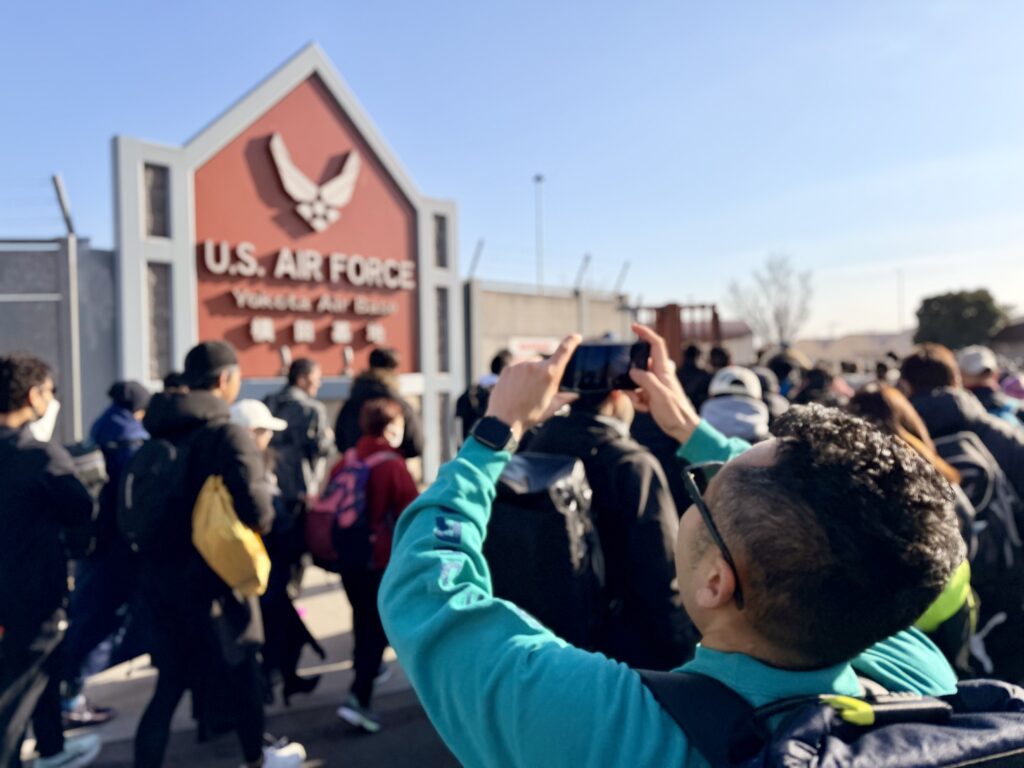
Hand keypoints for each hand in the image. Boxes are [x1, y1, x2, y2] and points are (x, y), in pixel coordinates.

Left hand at [485, 335, 580, 440]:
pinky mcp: (508, 368)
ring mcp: (520, 365)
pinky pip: (517, 369)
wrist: (504, 420)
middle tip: (538, 392)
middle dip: (544, 374)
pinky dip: (519, 377)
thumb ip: (564, 398)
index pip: (564, 351)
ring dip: (530, 376)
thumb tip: (574, 395)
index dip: (571, 341)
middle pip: (544, 364)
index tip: (576, 336)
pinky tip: (515, 390)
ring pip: (530, 367)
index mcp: (549, 374)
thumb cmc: (530, 416)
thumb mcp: (551, 408)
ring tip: (524, 394)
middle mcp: (534, 365)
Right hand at [627, 323, 700, 443]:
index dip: (645, 333)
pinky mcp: (651, 395)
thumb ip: (646, 381)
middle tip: (635, 393)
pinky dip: (637, 401)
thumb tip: (633, 371)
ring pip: (635, 381)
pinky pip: (636, 393)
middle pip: (639, 365)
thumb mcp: (660, 396)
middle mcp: (659, 374)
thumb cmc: (676, 412)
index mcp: (663, 370)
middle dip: (631, 378)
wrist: (683, 429)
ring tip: (643, 404)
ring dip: (633, 393)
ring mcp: (655, 385)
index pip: (655, 344)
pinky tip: (645, 409)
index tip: (634, 327)